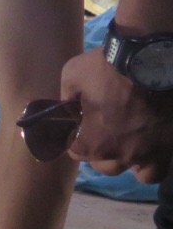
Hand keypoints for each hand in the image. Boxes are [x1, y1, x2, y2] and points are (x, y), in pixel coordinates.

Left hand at [62, 46, 172, 181]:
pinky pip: (162, 166)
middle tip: (104, 131)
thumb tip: (67, 107)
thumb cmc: (108, 67)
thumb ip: (66, 97)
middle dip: (100, 152)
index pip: (76, 152)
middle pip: (105, 166)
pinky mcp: (171, 143)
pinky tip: (151, 143)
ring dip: (131, 161)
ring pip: (139, 172)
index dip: (75, 138)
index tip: (80, 124)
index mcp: (93, 143)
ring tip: (130, 143)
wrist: (151, 56)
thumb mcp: (72, 76)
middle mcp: (121, 155)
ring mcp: (150, 152)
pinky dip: (155, 159)